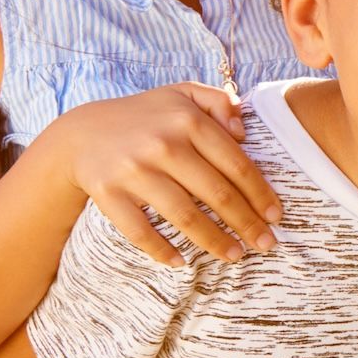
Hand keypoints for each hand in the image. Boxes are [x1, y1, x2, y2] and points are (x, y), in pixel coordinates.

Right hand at [29, 83, 277, 265]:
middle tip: (266, 244)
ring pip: (184, 216)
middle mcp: (163, 145)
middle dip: (247, 223)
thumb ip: (219, 102)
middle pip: (217, 194)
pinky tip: (180, 262)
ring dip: (214, 241)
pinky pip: (139, 230)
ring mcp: (134, 171)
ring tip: (235, 256)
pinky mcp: (107, 193)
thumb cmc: (147, 117)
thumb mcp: (183, 94)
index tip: (277, 216)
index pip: (237, 165)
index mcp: (188, 121)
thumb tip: (244, 132)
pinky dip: (160, 249)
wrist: (80, 133)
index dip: (261, 194)